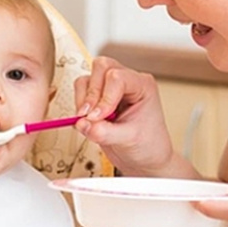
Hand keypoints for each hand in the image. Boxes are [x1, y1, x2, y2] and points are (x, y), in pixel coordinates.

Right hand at [73, 56, 191, 176]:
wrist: (146, 159)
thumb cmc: (148, 146)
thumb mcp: (129, 140)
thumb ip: (104, 132)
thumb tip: (83, 124)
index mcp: (142, 86)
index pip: (118, 78)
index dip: (104, 97)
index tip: (97, 118)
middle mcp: (127, 82)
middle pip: (101, 67)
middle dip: (92, 93)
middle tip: (89, 116)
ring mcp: (111, 88)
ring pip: (88, 77)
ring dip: (84, 99)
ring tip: (90, 120)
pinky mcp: (98, 97)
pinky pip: (81, 90)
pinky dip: (79, 104)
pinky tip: (88, 121)